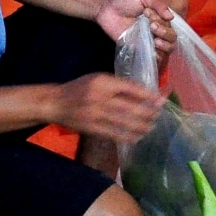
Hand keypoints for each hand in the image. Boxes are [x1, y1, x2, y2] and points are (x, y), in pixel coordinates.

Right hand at [52, 73, 166, 143]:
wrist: (55, 103)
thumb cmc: (79, 88)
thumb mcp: (98, 79)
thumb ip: (118, 85)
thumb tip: (144, 93)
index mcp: (103, 82)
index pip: (131, 89)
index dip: (148, 96)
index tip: (161, 100)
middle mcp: (100, 98)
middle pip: (131, 108)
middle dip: (148, 113)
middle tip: (158, 115)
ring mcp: (96, 115)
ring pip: (125, 123)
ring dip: (142, 126)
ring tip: (152, 126)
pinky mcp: (93, 129)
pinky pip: (115, 134)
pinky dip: (129, 136)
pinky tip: (139, 136)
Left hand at [96, 0, 177, 58]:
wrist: (105, 8)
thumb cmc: (124, 0)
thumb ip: (158, 4)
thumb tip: (171, 17)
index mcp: (159, 18)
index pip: (170, 25)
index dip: (162, 21)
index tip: (147, 13)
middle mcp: (156, 30)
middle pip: (171, 38)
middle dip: (165, 33)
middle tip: (151, 26)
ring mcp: (148, 40)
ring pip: (166, 49)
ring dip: (164, 45)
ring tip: (155, 41)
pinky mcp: (138, 48)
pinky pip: (153, 57)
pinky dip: (157, 57)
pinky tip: (153, 53)